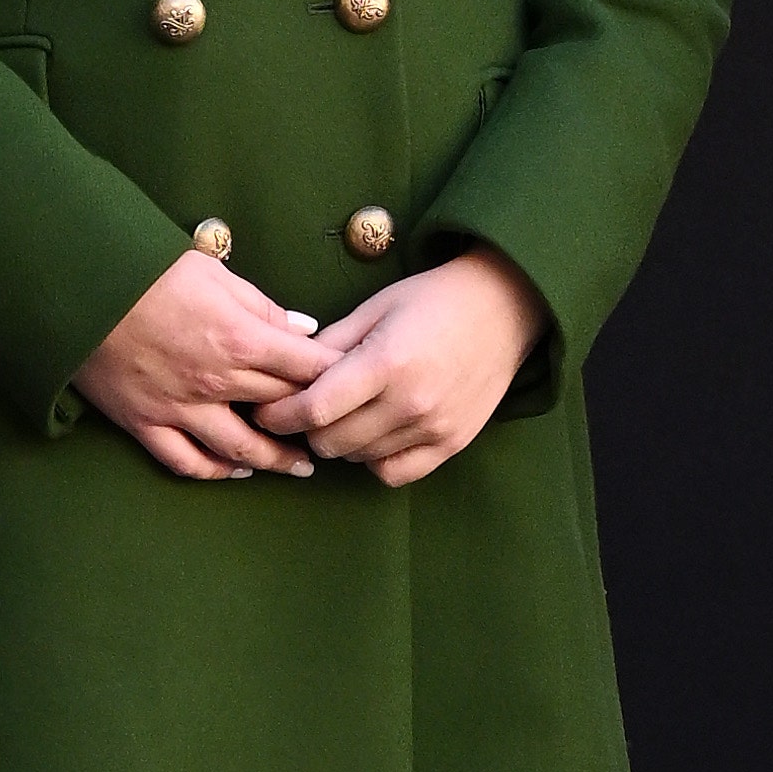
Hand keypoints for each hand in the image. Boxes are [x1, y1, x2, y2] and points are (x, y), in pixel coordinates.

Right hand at [73, 250, 343, 481]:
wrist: (80, 288)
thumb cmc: (151, 271)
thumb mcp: (216, 275)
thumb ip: (264, 308)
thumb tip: (304, 330)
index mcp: (239, 339)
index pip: (306, 368)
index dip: (337, 379)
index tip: (358, 385)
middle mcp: (215, 381)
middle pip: (280, 407)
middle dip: (314, 419)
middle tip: (341, 429)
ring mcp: (178, 407)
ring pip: (239, 449)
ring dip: (275, 460)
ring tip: (301, 466)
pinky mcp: (144, 423)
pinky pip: (185, 460)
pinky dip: (214, 471)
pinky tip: (235, 471)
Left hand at [256, 248, 549, 488]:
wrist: (505, 305)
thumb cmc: (434, 298)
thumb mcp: (376, 306)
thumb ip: (330, 344)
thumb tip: (287, 374)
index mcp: (387, 362)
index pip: (315, 409)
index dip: (280, 414)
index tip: (266, 410)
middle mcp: (410, 401)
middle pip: (331, 441)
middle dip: (307, 428)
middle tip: (304, 409)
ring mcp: (434, 426)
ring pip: (358, 458)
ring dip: (341, 442)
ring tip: (344, 414)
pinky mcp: (452, 443)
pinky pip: (395, 473)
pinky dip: (375, 459)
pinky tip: (375, 434)